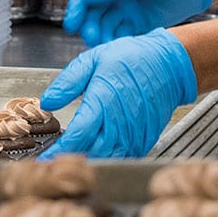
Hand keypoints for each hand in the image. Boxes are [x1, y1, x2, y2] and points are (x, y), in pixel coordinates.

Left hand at [39, 29, 197, 158]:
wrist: (169, 63)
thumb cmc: (132, 58)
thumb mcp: (94, 59)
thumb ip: (68, 82)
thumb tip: (47, 101)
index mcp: (103, 100)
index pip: (78, 135)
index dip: (60, 149)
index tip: (48, 156)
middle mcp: (119, 121)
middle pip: (93, 152)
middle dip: (74, 157)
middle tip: (60, 157)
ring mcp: (134, 132)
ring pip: (109, 157)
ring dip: (93, 158)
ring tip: (79, 154)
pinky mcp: (145, 137)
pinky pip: (125, 154)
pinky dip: (111, 156)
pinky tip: (102, 148)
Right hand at [64, 0, 216, 46]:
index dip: (76, 7)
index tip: (72, 24)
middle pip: (91, 11)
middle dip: (88, 24)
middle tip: (90, 37)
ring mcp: (122, 8)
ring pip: (103, 24)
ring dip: (99, 35)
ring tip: (102, 45)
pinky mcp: (133, 24)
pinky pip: (117, 35)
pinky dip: (113, 42)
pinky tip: (114, 49)